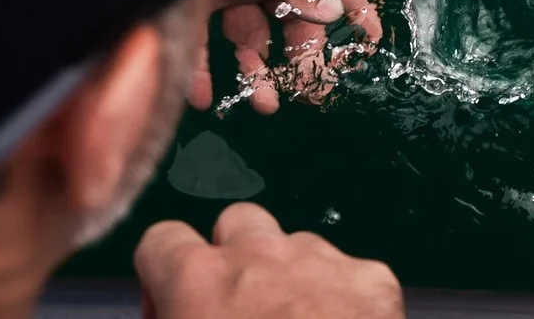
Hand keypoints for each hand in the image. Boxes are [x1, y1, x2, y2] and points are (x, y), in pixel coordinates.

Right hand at [136, 203, 402, 318]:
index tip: (175, 310)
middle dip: (233, 259)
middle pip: (236, 224)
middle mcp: (258, 252)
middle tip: (237, 313)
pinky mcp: (371, 277)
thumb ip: (179, 317)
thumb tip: (185, 315)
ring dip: (288, 277)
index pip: (161, 240)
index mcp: (198, 278)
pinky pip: (347, 274)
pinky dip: (340, 299)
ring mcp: (321, 258)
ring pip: (295, 246)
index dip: (162, 275)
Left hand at [188, 0, 382, 113]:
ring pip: (251, 36)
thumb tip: (335, 12)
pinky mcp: (193, 5)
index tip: (370, 35)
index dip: (354, 0)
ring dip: (258, 73)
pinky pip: (203, 44)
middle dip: (304, 54)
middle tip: (312, 91)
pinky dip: (204, 74)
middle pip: (293, 14)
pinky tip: (206, 98)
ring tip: (264, 106)